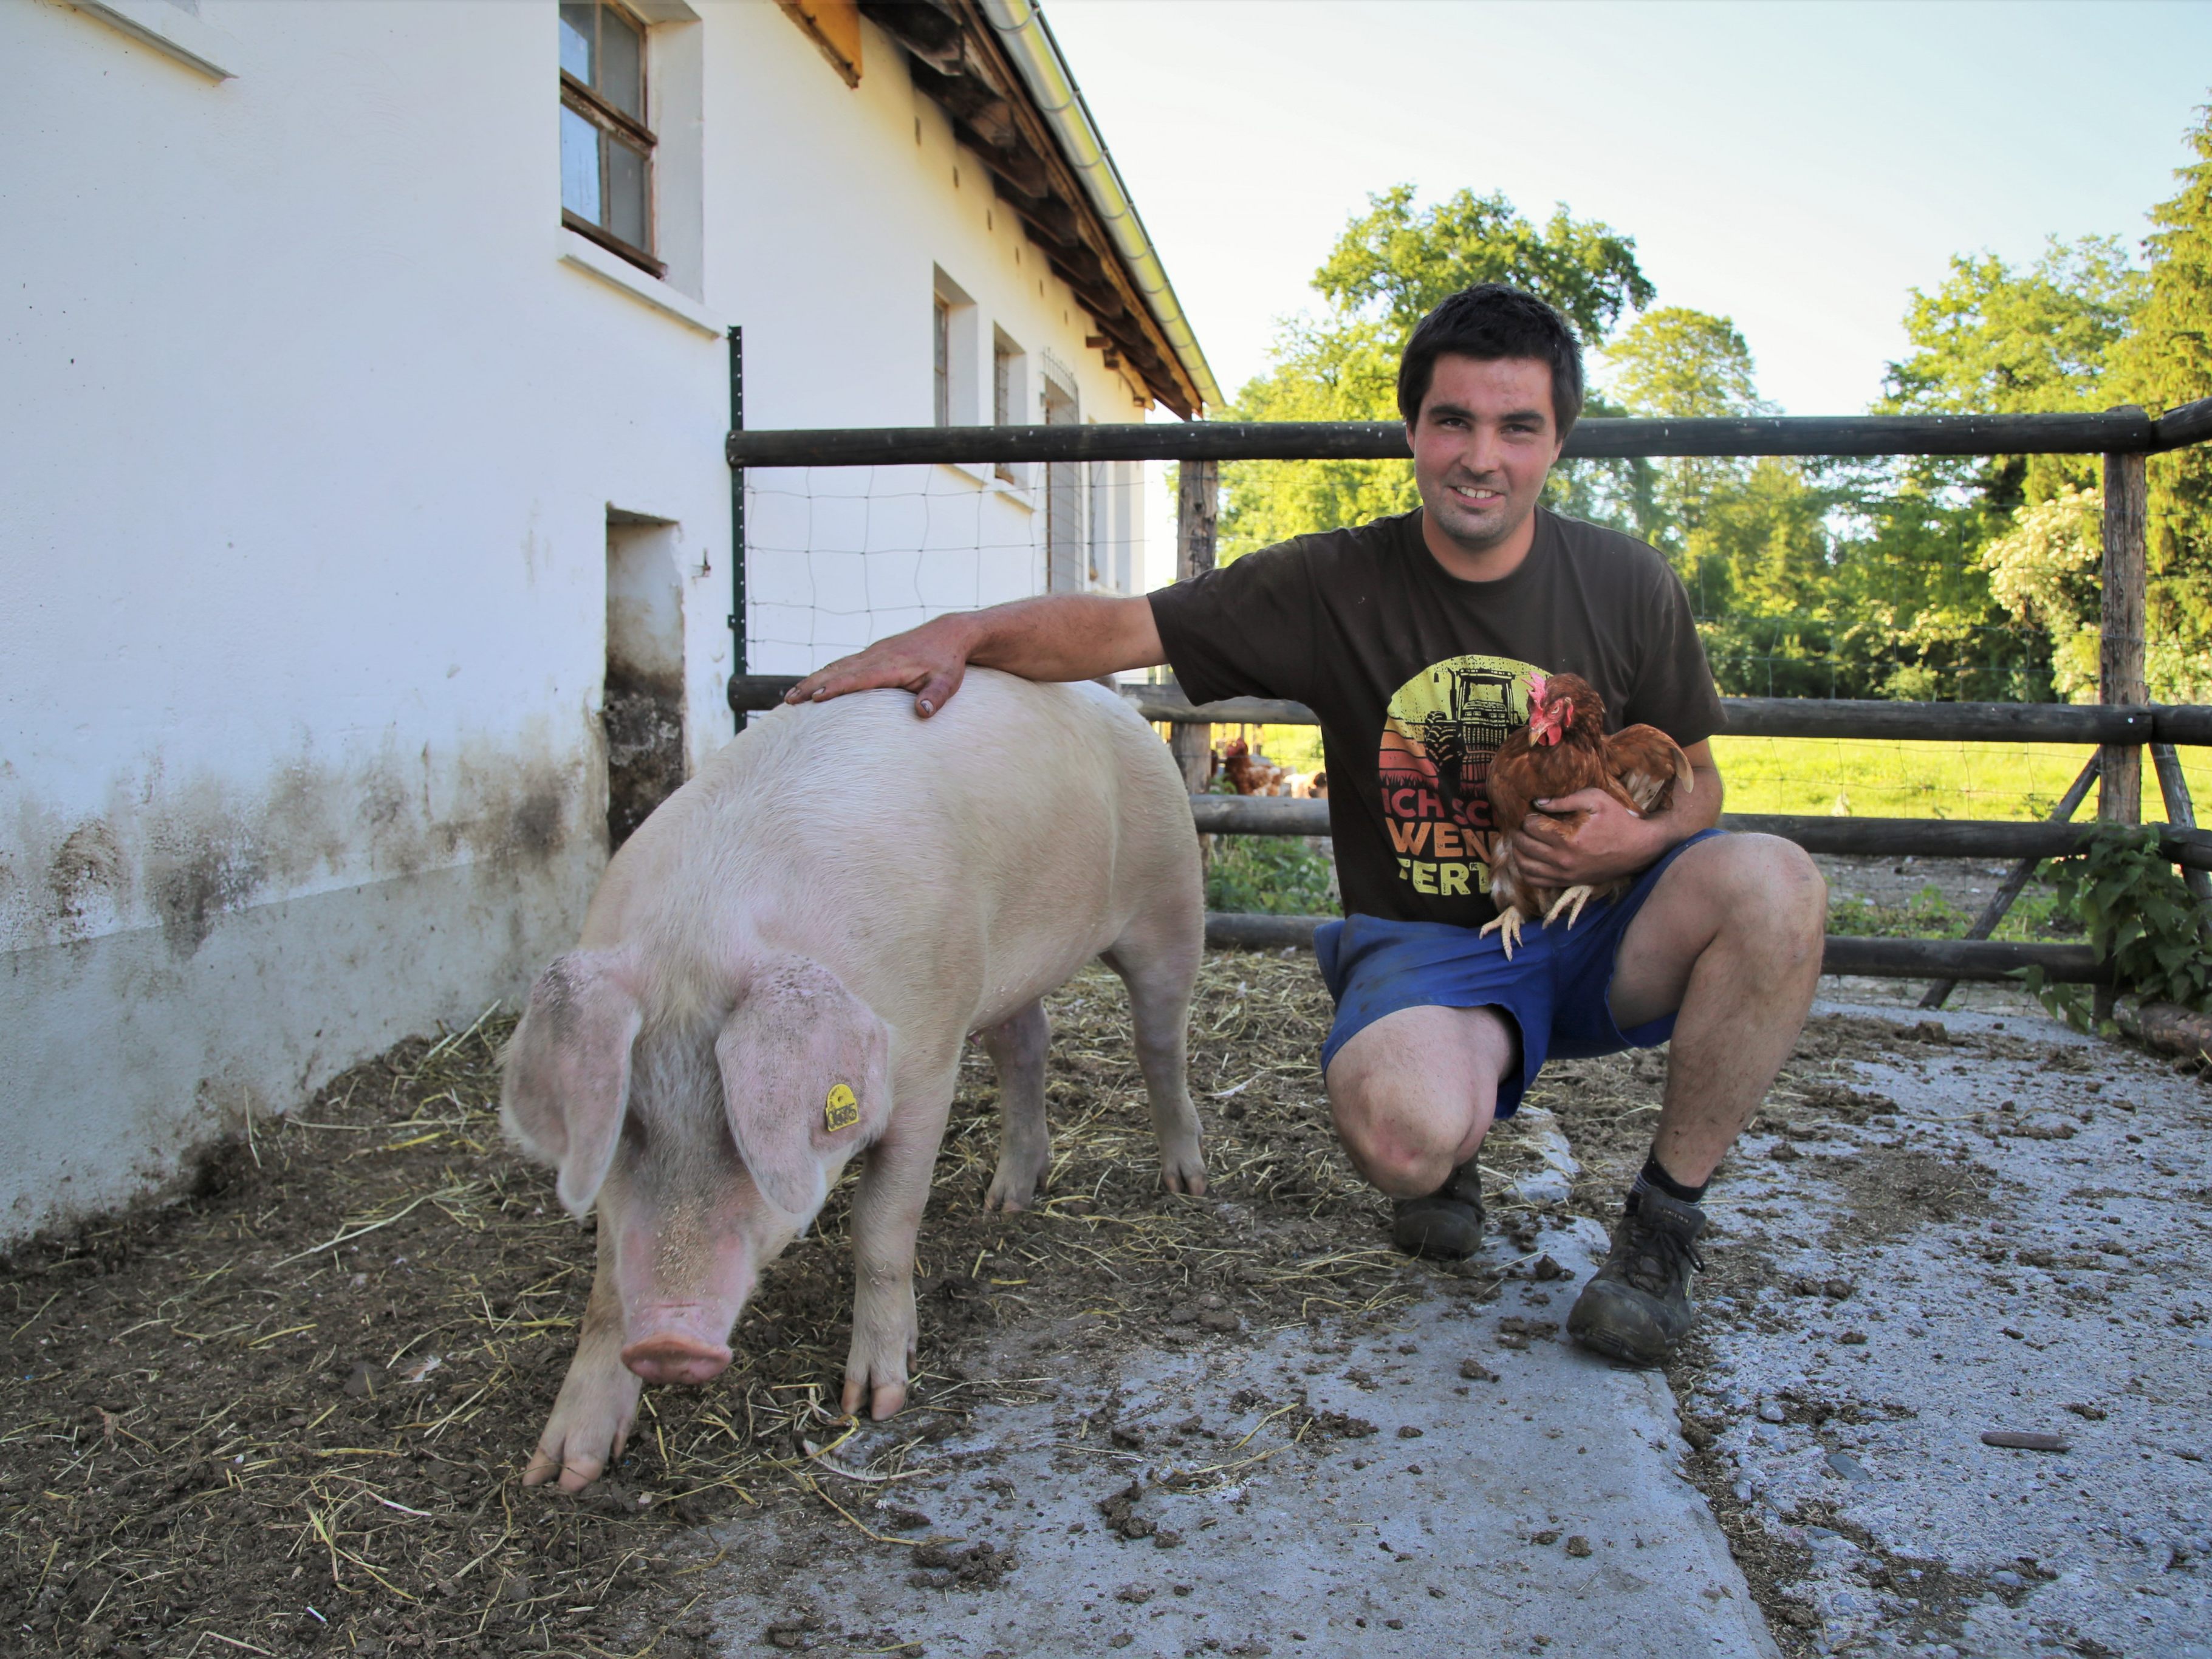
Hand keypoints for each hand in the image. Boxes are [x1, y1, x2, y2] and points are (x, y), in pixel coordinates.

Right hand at [784, 615, 974, 717]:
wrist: (949, 634)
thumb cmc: (948, 663)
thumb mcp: (947, 682)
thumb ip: (935, 697)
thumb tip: (923, 712)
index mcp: (890, 665)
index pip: (856, 678)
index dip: (834, 688)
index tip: (813, 698)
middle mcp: (876, 657)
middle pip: (837, 671)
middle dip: (811, 685)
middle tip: (789, 702)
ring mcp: (872, 654)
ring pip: (836, 667)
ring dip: (812, 680)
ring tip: (791, 697)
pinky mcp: (873, 655)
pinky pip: (843, 665)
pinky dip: (825, 675)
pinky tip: (814, 684)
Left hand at [1510, 787, 1668, 887]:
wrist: (1638, 848)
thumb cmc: (1617, 820)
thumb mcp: (1596, 799)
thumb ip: (1565, 799)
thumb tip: (1538, 802)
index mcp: (1568, 838)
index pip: (1531, 827)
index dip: (1527, 816)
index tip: (1532, 812)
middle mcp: (1563, 860)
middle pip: (1523, 846)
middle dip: (1518, 832)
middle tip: (1522, 824)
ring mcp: (1564, 874)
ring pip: (1525, 867)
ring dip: (1518, 852)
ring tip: (1522, 840)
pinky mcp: (1567, 882)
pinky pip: (1535, 881)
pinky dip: (1526, 870)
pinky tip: (1529, 858)